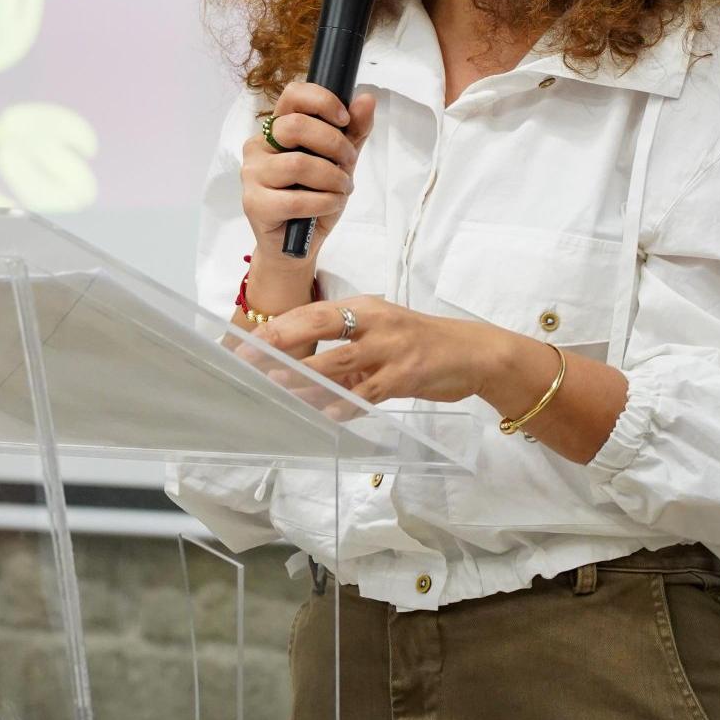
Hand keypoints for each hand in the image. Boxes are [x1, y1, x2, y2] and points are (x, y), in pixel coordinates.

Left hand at [237, 297, 508, 419]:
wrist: (472, 352)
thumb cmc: (419, 342)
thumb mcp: (381, 330)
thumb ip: (344, 344)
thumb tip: (297, 362)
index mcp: (364, 307)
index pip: (312, 311)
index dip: (278, 326)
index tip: (247, 341)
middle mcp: (374, 322)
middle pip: (319, 325)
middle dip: (281, 341)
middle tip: (250, 359)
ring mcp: (390, 348)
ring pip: (339, 361)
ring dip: (305, 376)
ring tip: (278, 385)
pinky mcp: (405, 375)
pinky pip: (367, 392)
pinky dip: (344, 404)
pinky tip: (325, 412)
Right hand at [241, 81, 376, 264]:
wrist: (296, 245)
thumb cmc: (314, 198)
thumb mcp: (340, 162)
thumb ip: (353, 131)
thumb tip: (366, 99)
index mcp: (277, 129)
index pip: (292, 95)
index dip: (322, 101)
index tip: (344, 119)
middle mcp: (259, 147)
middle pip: (294, 127)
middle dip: (333, 144)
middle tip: (348, 163)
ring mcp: (252, 175)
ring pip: (298, 165)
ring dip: (332, 179)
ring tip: (341, 190)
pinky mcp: (254, 203)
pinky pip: (295, 200)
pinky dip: (323, 202)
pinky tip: (330, 205)